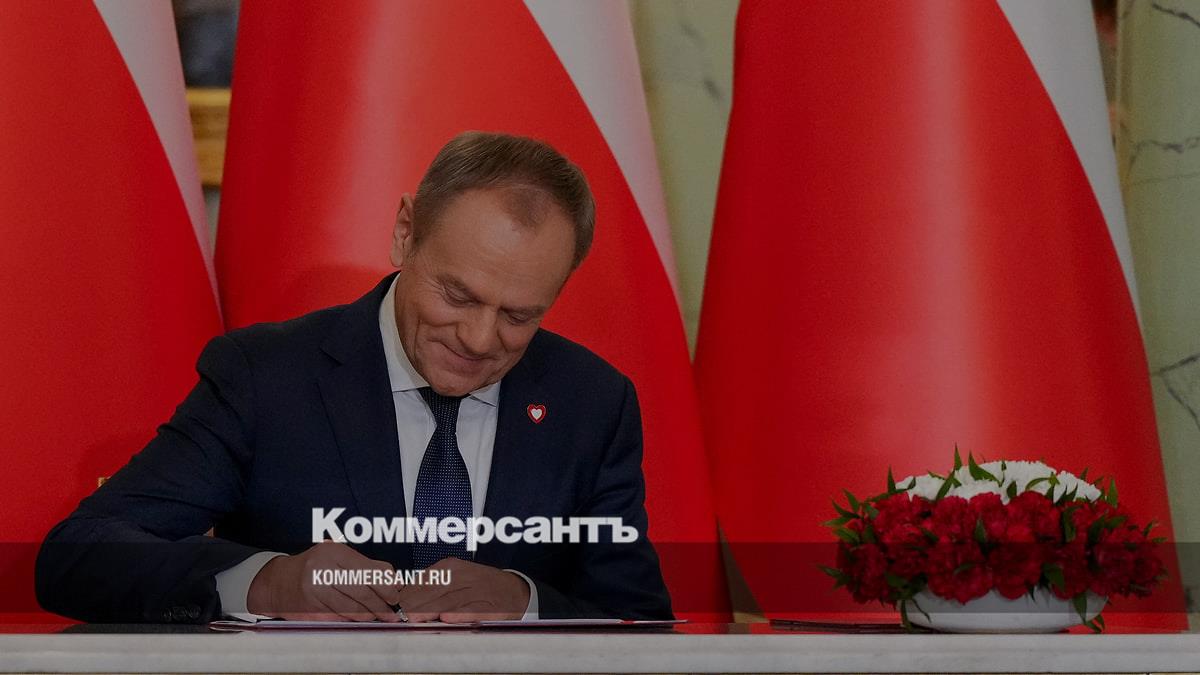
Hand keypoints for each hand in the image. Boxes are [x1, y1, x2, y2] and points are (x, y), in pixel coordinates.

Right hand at [246, 540, 402, 621]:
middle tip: (392, 613)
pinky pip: (336, 617)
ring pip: (349, 607)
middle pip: (360, 590)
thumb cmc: (315, 568)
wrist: (279, 582)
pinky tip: (358, 620)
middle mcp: (322, 569)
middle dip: (380, 604)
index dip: (385, 586)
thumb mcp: (339, 558)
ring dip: (368, 615)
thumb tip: (394, 580)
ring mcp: (313, 590)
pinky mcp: (308, 608)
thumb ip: (368, 566)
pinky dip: (350, 620)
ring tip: (379, 617)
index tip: (395, 596)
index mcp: (333, 552)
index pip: (366, 571)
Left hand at [395, 558, 530, 622]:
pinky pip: (472, 609)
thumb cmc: (480, 585)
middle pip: (435, 590)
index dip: (409, 593)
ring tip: (415, 618)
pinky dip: (459, 614)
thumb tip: (405, 595)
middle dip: (416, 604)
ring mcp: (478, 590)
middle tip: (400, 616)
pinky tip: (447, 619)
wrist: (514, 590)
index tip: (395, 605)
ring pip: (450, 600)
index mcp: (453, 567)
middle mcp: (464, 576)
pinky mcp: (490, 606)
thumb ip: (433, 585)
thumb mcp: (456, 577)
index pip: (425, 580)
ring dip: (431, 610)